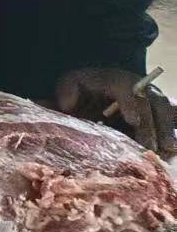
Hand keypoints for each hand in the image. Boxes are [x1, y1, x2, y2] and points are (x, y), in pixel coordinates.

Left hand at [56, 68, 176, 155]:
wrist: (103, 89)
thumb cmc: (87, 89)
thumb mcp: (71, 84)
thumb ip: (66, 92)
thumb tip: (67, 104)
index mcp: (118, 80)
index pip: (128, 89)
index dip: (132, 104)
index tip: (133, 120)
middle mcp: (143, 88)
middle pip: (155, 104)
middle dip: (153, 126)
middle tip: (150, 147)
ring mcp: (157, 100)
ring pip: (169, 112)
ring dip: (167, 132)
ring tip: (165, 152)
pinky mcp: (165, 113)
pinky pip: (175, 119)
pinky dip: (173, 132)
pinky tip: (169, 152)